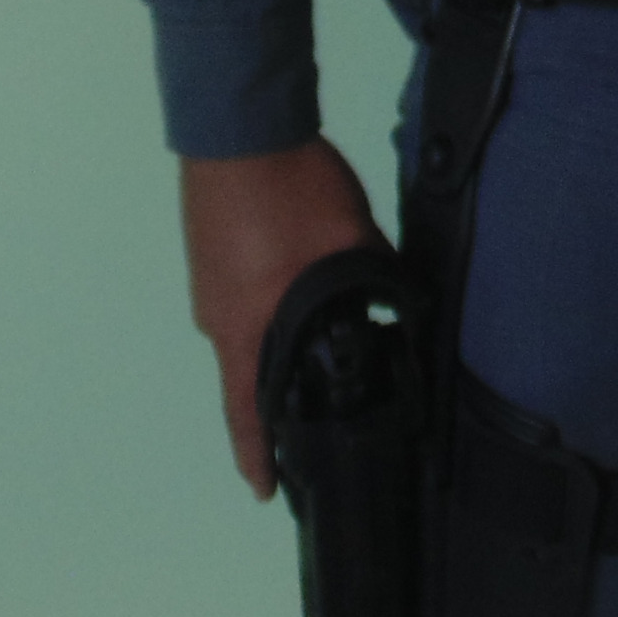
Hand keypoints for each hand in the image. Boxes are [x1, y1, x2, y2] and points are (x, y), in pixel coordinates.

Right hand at [179, 136, 385, 498]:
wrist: (238, 125)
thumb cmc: (287, 188)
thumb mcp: (350, 240)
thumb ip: (377, 279)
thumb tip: (406, 304)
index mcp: (245, 327)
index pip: (247, 413)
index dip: (260, 455)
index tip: (268, 491)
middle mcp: (217, 317)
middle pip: (247, 376)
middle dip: (279, 401)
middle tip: (313, 420)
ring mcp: (211, 285)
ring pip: (248, 334)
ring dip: (277, 347)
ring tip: (316, 353)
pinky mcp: (213, 256)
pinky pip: (242, 301)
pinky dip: (269, 311)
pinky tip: (300, 295)